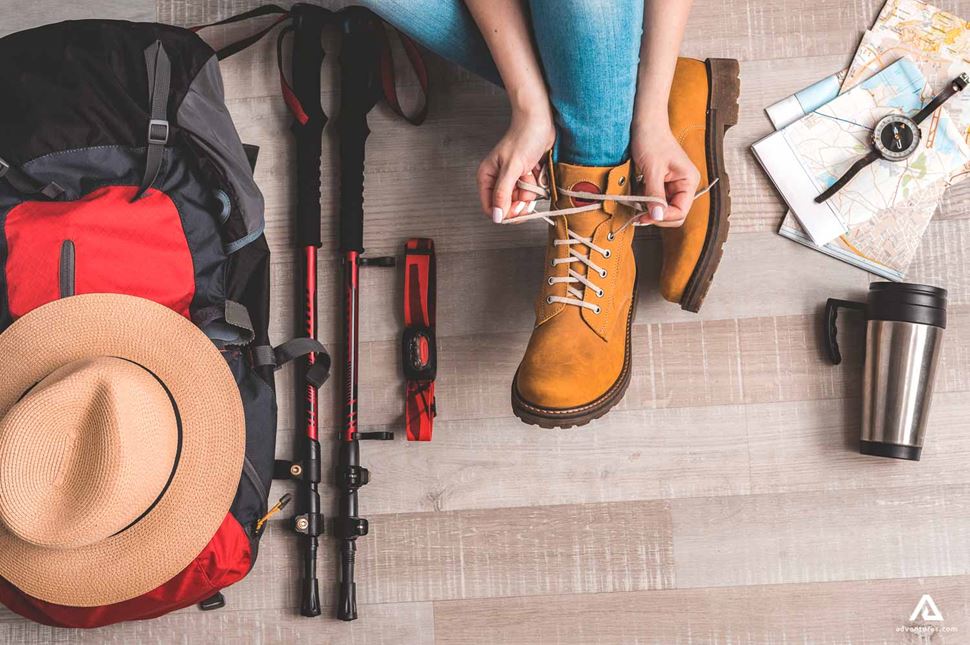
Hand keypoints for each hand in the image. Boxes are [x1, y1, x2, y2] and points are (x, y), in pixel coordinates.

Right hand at [477, 107, 555, 222]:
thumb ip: (502, 193)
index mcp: (487, 178)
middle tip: (528, 185)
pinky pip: (532, 192)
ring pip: (522, 200)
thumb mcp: (512, 167)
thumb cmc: (524, 137)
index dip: (504, 212)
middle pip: (508, 207)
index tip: (518, 207)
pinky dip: (538, 184)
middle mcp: (498, 181)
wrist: (539, 122)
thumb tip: (496, 216)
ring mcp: (513, 180)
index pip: (490, 208)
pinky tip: (536, 170)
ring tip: (531, 171)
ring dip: (531, 188)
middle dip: (521, 198)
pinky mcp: (526, 178)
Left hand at [630, 121, 699, 226]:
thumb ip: (655, 195)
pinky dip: (644, 201)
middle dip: (655, 215)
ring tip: (634, 202)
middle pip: (673, 213)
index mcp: (688, 181)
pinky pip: (654, 200)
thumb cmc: (651, 139)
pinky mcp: (661, 183)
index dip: (663, 217)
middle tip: (637, 214)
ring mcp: (672, 184)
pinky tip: (636, 194)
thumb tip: (657, 216)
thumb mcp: (652, 170)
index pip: (680, 212)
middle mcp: (683, 185)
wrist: (644, 122)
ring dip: (648, 209)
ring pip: (661, 208)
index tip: (644, 216)